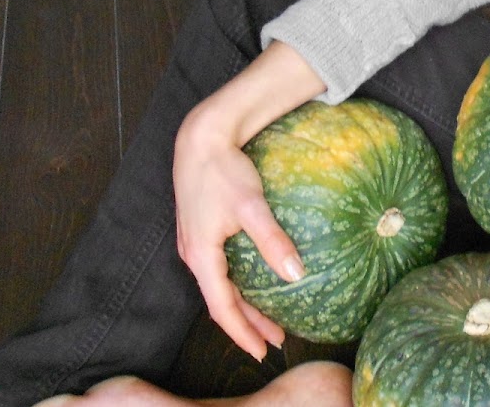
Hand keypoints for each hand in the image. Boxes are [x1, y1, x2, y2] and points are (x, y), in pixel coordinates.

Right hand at [173, 41, 325, 360]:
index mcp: (201, 255)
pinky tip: (255, 280)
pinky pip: (218, 268)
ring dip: (242, 303)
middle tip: (273, 341)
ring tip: (268, 320)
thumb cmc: (224, 170)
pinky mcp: (200, 229)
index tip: (260, 351)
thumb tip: (296, 275)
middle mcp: (193, 253)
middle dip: (246, 323)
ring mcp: (194, 241)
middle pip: (220, 300)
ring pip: (219, 284)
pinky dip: (236, 283)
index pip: (221, 307)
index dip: (241, 332)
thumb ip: (273, 241)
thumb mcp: (251, 206)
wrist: (201, 137)